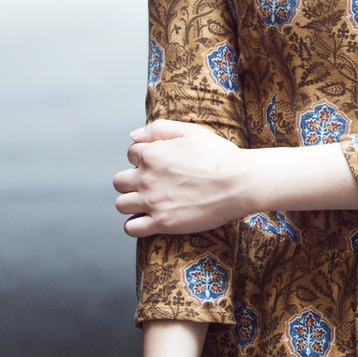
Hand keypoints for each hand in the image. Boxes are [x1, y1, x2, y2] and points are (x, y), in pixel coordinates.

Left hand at [114, 120, 252, 236]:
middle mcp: (146, 178)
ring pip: (121, 204)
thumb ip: (158, 129)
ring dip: (130, 203)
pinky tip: (146, 221)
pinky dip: (134, 225)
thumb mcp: (190, 131)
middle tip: (149, 185)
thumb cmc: (219, 155)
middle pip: (119, 181)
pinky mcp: (162, 223)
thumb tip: (133, 135)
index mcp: (152, 154)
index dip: (143, 158)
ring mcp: (152, 202)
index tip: (157, 165)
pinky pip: (131, 228)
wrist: (238, 182)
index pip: (130, 154)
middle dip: (130, 181)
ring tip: (147, 203)